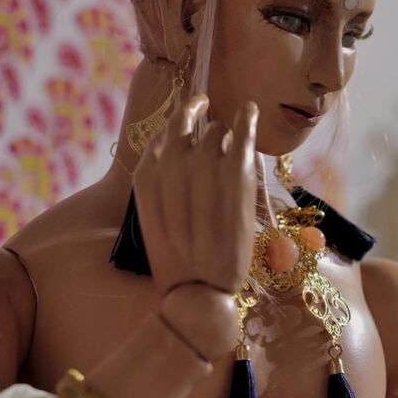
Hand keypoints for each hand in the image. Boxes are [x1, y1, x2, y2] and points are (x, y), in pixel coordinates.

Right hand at [133, 94, 257, 299]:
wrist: (200, 288)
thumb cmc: (180, 262)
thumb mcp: (156, 219)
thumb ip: (164, 186)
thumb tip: (182, 158)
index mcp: (147, 174)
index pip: (163, 136)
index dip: (179, 131)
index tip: (189, 127)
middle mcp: (173, 161)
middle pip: (189, 126)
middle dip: (200, 125)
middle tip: (209, 115)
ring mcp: (205, 162)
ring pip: (217, 131)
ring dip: (225, 137)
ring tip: (233, 152)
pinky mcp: (237, 169)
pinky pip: (244, 127)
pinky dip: (248, 116)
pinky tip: (250, 109)